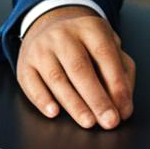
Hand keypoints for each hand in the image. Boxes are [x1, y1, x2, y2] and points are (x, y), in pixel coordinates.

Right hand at [16, 5, 135, 129]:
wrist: (49, 26)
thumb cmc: (85, 43)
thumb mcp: (108, 44)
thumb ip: (122, 70)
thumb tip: (124, 103)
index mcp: (90, 27)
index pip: (105, 55)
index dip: (116, 84)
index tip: (124, 109)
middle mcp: (64, 35)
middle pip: (81, 69)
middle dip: (97, 99)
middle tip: (109, 121)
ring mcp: (42, 48)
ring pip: (57, 78)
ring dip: (74, 104)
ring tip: (89, 122)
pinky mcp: (25, 64)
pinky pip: (32, 85)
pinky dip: (43, 100)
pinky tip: (55, 112)